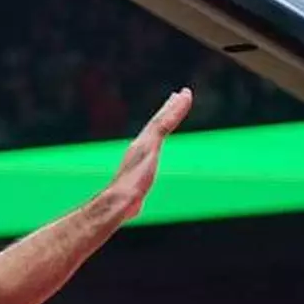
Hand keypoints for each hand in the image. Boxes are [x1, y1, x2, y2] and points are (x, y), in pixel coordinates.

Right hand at [108, 88, 192, 219]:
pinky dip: (176, 108)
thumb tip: (132, 210)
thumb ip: (134, 197)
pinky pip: (165, 121)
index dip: (161, 124)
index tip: (167, 113)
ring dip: (175, 106)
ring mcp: (145, 144)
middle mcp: (141, 146)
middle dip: (168, 109)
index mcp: (138, 156)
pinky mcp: (150, 143)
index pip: (153, 136)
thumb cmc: (121, 203)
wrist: (117, 200)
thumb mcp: (132, 197)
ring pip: (163, 119)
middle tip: (178, 95)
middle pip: (158, 123)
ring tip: (185, 93)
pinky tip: (184, 98)